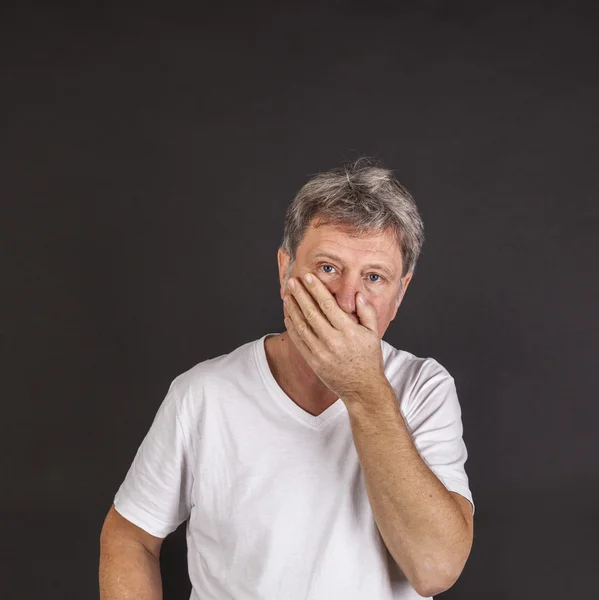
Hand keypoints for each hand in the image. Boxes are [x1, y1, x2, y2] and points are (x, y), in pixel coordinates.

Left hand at [283, 271, 387, 402]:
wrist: (362, 388)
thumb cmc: (369, 359)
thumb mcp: (374, 334)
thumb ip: (367, 312)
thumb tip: (357, 294)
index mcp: (348, 332)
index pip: (328, 305)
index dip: (316, 289)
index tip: (308, 277)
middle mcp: (333, 341)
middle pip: (311, 312)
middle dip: (300, 294)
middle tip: (292, 281)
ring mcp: (321, 352)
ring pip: (302, 325)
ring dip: (292, 308)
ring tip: (287, 295)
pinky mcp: (313, 361)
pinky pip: (298, 341)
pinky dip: (291, 326)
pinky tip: (288, 315)